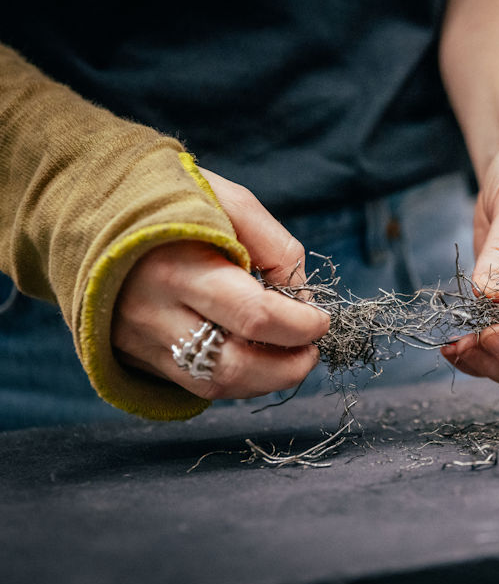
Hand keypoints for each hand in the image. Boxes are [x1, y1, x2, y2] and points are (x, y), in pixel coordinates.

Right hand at [111, 169, 329, 399]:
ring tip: (290, 357)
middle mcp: (154, 313)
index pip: (253, 316)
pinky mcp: (135, 356)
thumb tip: (303, 299)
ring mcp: (140, 342)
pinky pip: (194, 384)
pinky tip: (254, 358)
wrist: (92, 211)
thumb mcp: (230, 201)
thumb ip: (275, 247)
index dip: (300, 326)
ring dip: (264, 381)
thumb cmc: (172, 199)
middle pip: (233, 366)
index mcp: (179, 267)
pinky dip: (235, 379)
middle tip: (311, 351)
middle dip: (287, 368)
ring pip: (214, 385)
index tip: (321, 319)